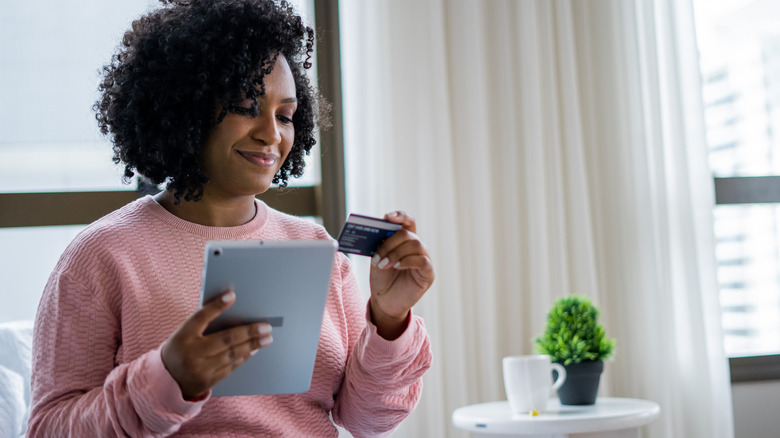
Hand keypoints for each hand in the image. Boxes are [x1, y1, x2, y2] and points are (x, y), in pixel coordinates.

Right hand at [161, 290, 272, 400]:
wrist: (166, 379)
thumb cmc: (182, 348)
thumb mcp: (185, 333)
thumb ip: (204, 322)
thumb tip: (232, 306)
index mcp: (182, 335)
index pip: (200, 316)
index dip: (216, 306)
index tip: (233, 295)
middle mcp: (190, 353)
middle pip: (225, 339)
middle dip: (248, 332)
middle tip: (266, 326)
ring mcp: (199, 369)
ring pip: (231, 355)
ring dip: (252, 345)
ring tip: (266, 338)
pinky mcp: (207, 381)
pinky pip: (230, 367)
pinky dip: (243, 357)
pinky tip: (254, 349)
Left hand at [369, 211, 434, 339]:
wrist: (385, 302)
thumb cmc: (382, 279)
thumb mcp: (378, 258)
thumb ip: (380, 245)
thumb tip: (378, 233)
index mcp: (405, 240)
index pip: (408, 221)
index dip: (400, 216)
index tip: (387, 217)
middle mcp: (417, 247)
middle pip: (408, 234)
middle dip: (390, 243)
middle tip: (377, 256)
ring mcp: (425, 259)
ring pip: (415, 245)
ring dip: (395, 253)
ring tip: (382, 265)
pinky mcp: (428, 273)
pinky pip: (422, 261)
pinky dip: (407, 261)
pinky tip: (396, 266)